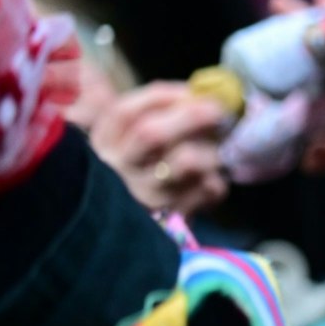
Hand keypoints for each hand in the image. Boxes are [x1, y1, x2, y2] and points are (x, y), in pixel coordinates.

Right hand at [88, 82, 231, 214]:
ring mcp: (143, 195)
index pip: (125, 112)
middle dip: (190, 115)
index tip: (191, 90)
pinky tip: (215, 181)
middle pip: (151, 133)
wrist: (123, 235)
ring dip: (211, 151)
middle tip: (219, 110)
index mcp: (104, 144)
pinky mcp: (170, 218)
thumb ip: (148, 118)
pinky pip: (206, 190)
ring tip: (220, 152)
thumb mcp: (125, 145)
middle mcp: (118, 169)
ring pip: (185, 161)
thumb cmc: (138, 178)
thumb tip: (195, 94)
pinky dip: (218, 181)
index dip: (162, 96)